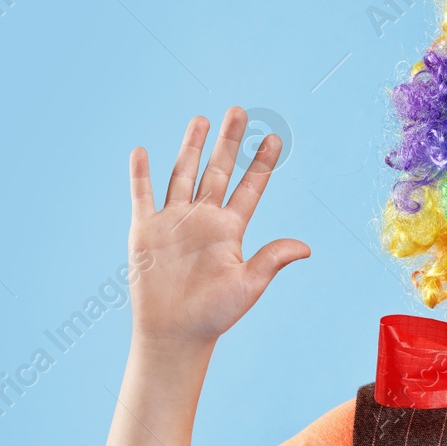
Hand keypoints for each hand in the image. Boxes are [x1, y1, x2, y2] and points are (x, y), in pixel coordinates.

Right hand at [126, 106, 308, 348]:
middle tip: (238, 111)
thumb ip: (272, 259)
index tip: (274, 138)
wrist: (175, 333)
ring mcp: (173, 222)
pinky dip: (140, 174)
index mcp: (229, 230)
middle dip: (228, 142)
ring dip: (190, 147)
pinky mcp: (145, 230)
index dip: (261, 163)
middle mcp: (203, 219)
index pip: (249, 188)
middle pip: (217, 171)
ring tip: (200, 119)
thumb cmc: (214, 314)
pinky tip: (142, 151)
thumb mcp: (248, 285)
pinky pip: (142, 195)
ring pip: (182, 174)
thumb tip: (306, 247)